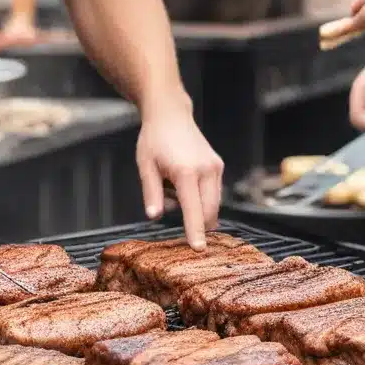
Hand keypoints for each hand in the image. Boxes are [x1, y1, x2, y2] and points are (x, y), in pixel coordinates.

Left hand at [136, 97, 222, 248]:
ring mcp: (215, 167)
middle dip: (195, 221)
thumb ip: (151, 193)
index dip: (195, 231)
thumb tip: (154, 217)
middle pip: (209, 211)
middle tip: (170, 203)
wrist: (170, 114)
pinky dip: (199, 196)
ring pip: (213, 203)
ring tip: (171, 183)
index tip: (199, 249)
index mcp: (186, 172)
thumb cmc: (154, 140)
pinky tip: (181, 179)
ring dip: (195, 207)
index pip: (193, 210)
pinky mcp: (218, 165)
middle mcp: (206, 170)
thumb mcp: (145, 166)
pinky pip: (213, 192)